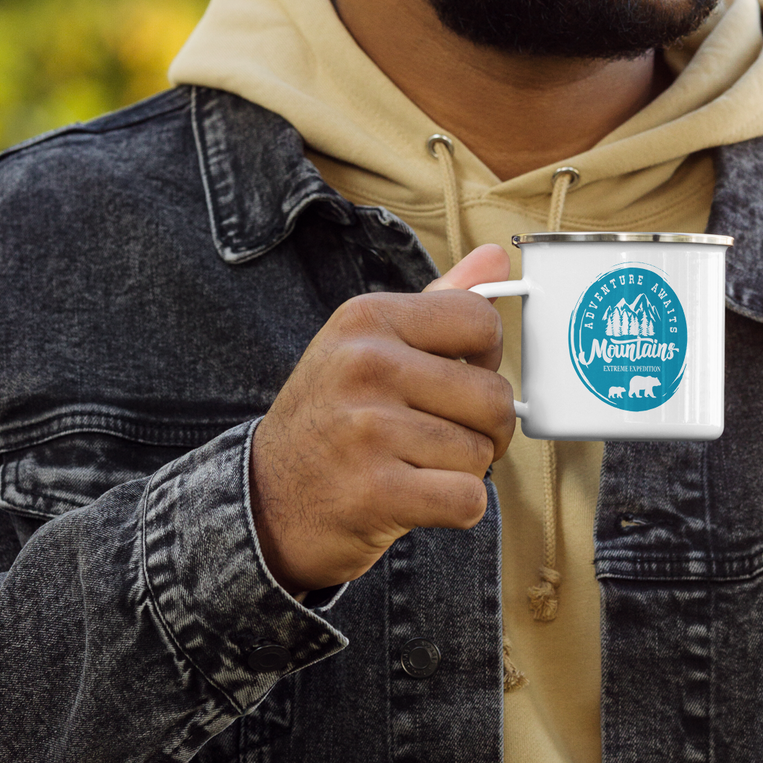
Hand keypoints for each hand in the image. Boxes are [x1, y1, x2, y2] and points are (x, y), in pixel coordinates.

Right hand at [249, 244, 514, 595]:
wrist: (266, 500)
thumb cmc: (333, 416)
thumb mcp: (369, 343)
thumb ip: (439, 300)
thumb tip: (497, 254)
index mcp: (367, 317)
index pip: (480, 322)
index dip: (486, 359)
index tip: (459, 378)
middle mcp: (365, 364)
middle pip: (492, 396)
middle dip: (484, 427)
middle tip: (443, 436)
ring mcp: (368, 428)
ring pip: (481, 452)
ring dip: (462, 470)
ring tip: (414, 465)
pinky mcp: (374, 492)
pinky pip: (468, 499)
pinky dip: (456, 508)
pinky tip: (417, 498)